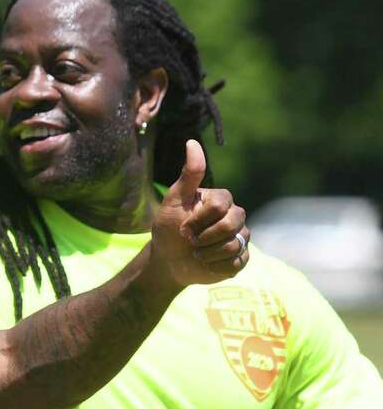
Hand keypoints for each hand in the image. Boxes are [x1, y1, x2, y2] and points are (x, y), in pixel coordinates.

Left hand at [151, 139, 249, 287]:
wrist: (167, 260)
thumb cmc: (169, 228)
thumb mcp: (173, 201)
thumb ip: (188, 175)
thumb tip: (192, 142)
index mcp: (222, 200)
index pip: (220, 206)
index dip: (198, 220)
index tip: (183, 227)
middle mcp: (236, 216)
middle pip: (231, 224)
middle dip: (203, 238)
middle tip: (190, 242)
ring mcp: (240, 237)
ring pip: (233, 245)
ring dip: (206, 254)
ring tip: (197, 253)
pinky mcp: (241, 258)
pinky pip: (236, 262)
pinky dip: (215, 266)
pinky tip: (206, 263)